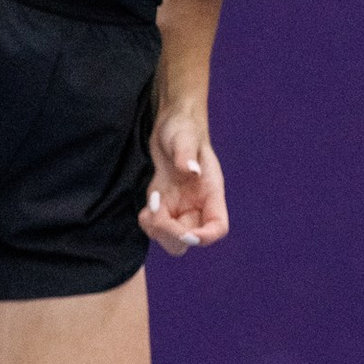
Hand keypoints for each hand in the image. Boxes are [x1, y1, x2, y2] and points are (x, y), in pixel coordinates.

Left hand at [141, 102, 228, 257]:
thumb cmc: (183, 127)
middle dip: (171, 235)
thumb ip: (186, 153)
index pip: (217, 227)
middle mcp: (198, 205)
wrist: (170, 124)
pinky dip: (149, 224)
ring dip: (157, 232)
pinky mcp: (165, 205)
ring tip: (148, 210)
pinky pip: (157, 228)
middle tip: (156, 214)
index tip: (186, 233)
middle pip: (191, 238)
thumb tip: (191, 169)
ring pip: (173, 239)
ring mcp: (181, 207)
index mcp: (211, 192)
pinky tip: (146, 208)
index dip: (204, 237)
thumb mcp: (184, 136)